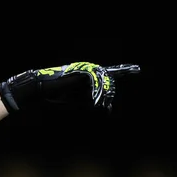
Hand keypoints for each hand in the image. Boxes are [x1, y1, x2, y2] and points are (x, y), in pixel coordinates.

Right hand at [0, 62, 139, 111]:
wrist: (40, 89)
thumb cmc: (56, 96)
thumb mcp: (78, 101)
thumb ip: (94, 101)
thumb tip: (109, 108)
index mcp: (89, 76)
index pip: (110, 72)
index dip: (124, 69)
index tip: (137, 69)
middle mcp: (89, 70)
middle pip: (109, 78)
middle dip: (109, 94)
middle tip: (105, 106)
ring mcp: (85, 69)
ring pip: (104, 81)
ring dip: (103, 95)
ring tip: (100, 106)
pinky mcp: (81, 72)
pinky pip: (95, 81)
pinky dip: (96, 92)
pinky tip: (94, 102)